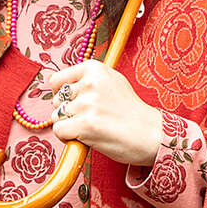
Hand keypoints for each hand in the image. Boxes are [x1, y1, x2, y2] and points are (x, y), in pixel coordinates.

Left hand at [45, 60, 163, 166]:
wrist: (151, 134)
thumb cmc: (131, 112)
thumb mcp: (112, 82)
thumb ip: (87, 80)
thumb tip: (56, 83)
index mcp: (94, 69)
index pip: (56, 81)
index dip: (60, 96)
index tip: (73, 104)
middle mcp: (90, 83)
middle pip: (56, 101)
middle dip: (67, 113)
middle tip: (90, 119)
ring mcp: (87, 104)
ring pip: (56, 117)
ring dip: (69, 126)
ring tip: (91, 128)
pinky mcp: (85, 125)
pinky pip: (59, 131)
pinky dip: (67, 138)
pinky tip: (84, 138)